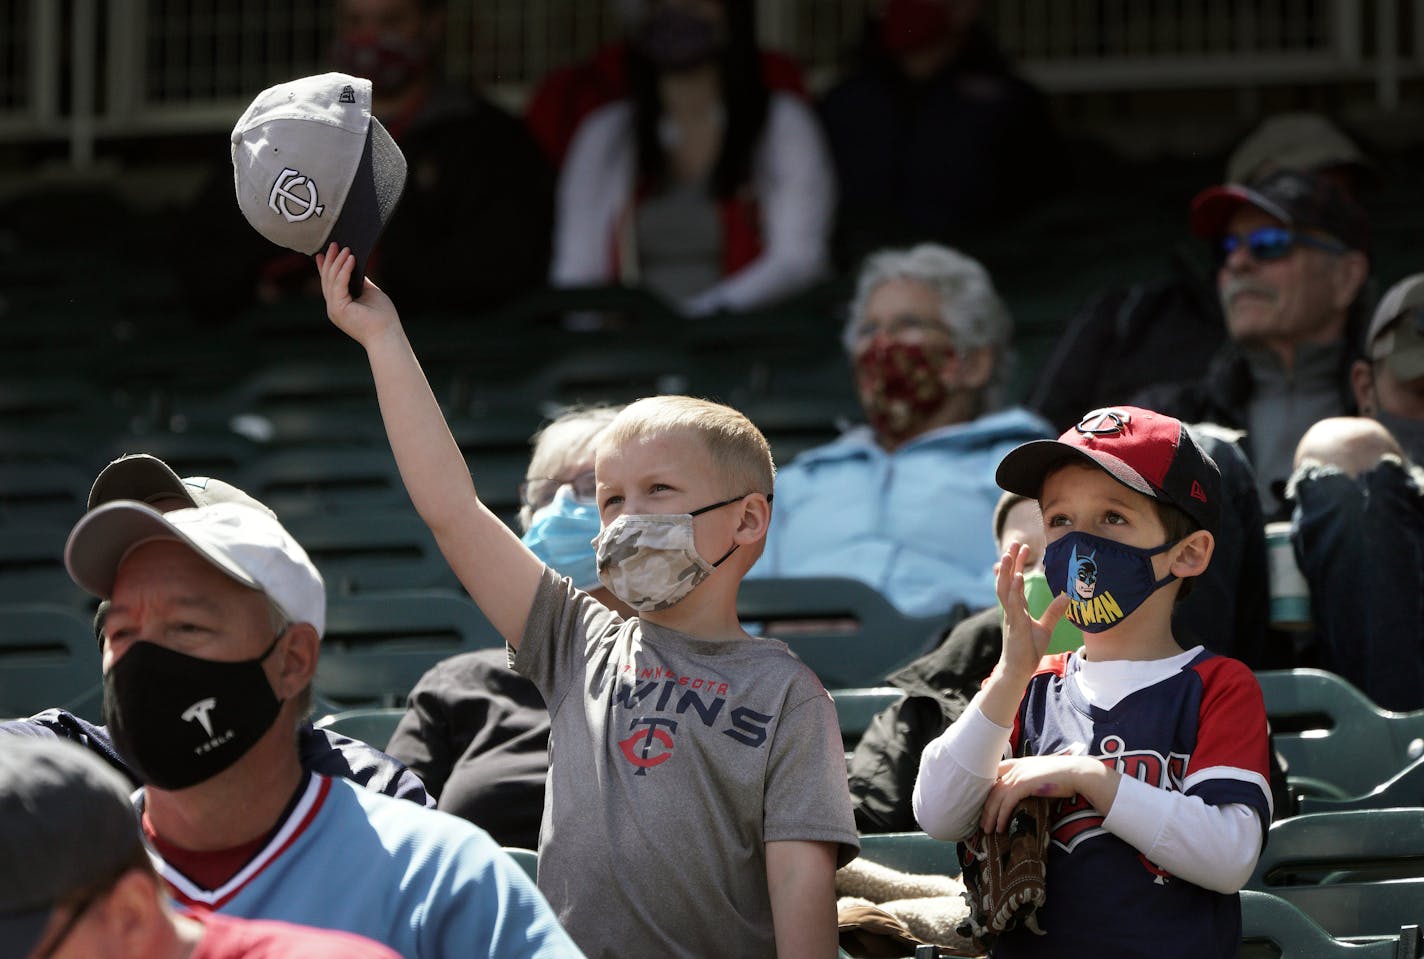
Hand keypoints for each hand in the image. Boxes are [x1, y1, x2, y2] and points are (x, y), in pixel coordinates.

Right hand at [316, 243, 399, 346]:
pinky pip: (339, 284)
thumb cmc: (382, 317)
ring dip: (338, 262)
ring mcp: (334, 309)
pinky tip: (351, 258)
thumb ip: (360, 281)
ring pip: (332, 280)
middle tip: (334, 243)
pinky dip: (344, 270)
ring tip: (345, 248)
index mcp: (339, 305)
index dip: (324, 267)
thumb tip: (355, 265)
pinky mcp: (339, 309)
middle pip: (328, 279)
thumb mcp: (370, 293)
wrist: (387, 335)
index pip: (329, 283)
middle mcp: (333, 307)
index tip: (322, 253)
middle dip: (331, 260)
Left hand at [980, 755, 1105, 833]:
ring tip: (988, 830)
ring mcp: (1018, 775)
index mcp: (1017, 763)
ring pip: (996, 797)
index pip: (994, 774)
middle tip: (982, 823)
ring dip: (991, 816)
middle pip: (992, 789)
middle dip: (985, 808)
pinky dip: (1002, 816)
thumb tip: (1020, 795)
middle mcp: (1014, 768)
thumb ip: (1027, 780)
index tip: (983, 804)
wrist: (1077, 773)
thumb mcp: (1039, 774)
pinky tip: (1001, 827)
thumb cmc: (1062, 776)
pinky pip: (1007, 802)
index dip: (986, 790)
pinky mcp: (1024, 784)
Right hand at [995, 541, 1069, 683]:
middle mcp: (1010, 609)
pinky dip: (1014, 590)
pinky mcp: (1013, 624)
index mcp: (1016, 608)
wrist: (1017, 670)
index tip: (1021, 548)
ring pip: (1004, 589)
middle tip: (1014, 543)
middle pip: (1006, 580)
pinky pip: (1012, 604)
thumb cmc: (1028, 650)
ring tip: (1008, 554)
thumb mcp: (1045, 628)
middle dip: (1009, 561)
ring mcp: (1010, 616)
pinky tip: (1017, 577)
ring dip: (1006, 571)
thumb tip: (1067, 596)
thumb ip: (1054, 612)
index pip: (1014, 581)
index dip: (1017, 564)